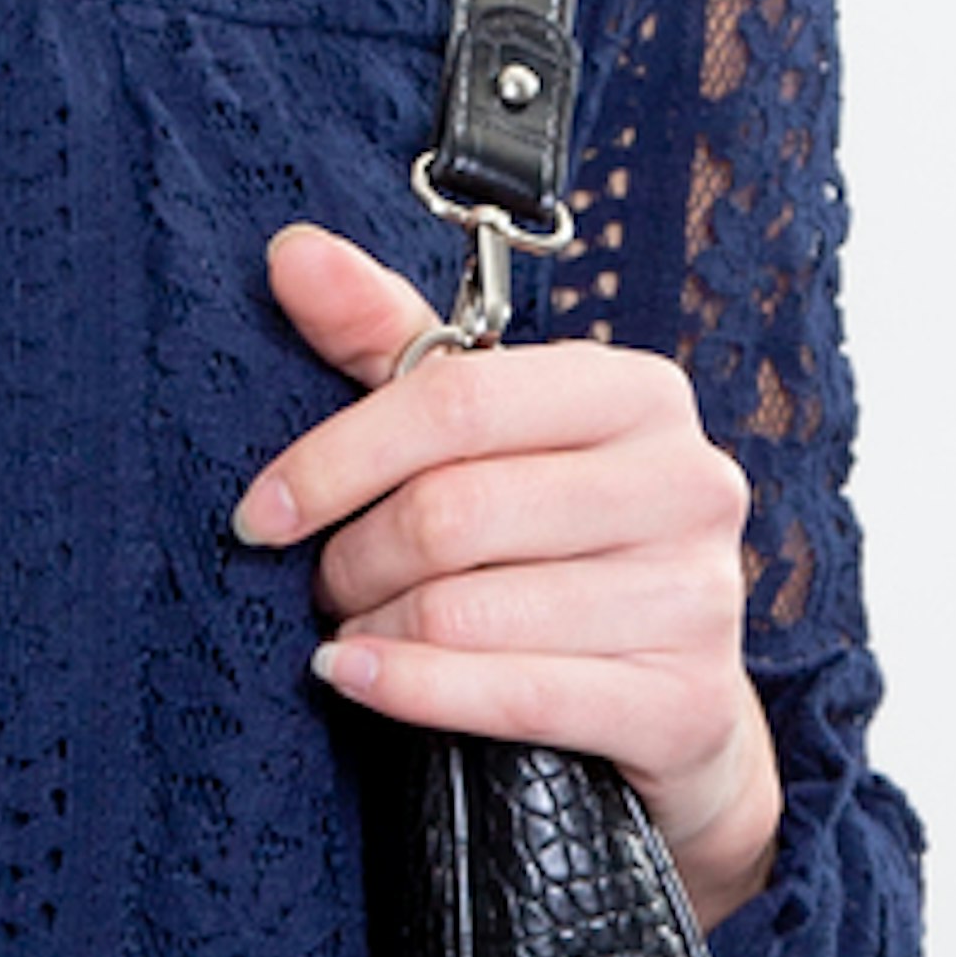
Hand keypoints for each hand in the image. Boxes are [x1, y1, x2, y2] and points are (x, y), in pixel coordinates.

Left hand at [237, 222, 782, 930]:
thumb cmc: (553, 541)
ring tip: (355, 635)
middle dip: (354, 560)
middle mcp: (686, 481)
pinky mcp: (684, 703)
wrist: (668, 700)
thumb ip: (384, 339)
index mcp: (636, 392)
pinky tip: (359, 680)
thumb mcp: (478, 430)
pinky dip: (411, 693)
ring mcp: (696, 597)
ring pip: (468, 611)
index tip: (259, 513)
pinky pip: (514, 696)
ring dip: (376, 632)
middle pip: (450, 514)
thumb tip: (291, 253)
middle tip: (326, 586)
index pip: (453, 402)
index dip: (334, 460)